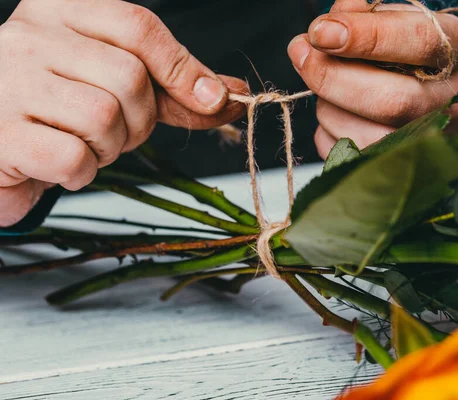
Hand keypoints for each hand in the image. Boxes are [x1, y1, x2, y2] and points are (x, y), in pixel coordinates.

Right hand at [0, 0, 247, 226]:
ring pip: (104, 116)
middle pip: (129, 77)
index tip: (212, 100)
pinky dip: (83, 172)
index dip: (183, 68)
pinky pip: (74, 157)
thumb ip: (171, 88)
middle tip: (121, 131)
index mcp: (60, 11)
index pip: (137, 26)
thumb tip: (231, 95)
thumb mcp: (116, 87)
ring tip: (87, 145)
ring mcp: (8, 83)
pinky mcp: (1, 134)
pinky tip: (63, 165)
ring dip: (112, 147)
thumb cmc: (62, 112)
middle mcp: (29, 37)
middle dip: (142, 119)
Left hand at [288, 0, 457, 158]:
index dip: (366, 37)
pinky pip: (348, 155)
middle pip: (392, 101)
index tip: (321, 31)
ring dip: (327, 105)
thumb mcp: (397, 18)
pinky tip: (339, 112)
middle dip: (333, 78)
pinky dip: (328, 131)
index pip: (420, 42)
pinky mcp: (405, 168)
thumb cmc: (407, 48)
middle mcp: (456, 101)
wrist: (431, 90)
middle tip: (301, 54)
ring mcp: (434, 142)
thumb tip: (321, 34)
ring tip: (326, 84)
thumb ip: (363, 16)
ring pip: (365, 134)